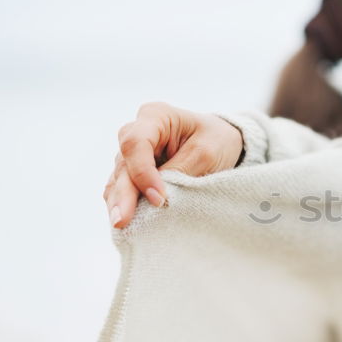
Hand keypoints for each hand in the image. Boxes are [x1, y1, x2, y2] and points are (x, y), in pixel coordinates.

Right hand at [104, 102, 243, 227]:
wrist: (223, 143)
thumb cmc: (217, 140)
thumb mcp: (206, 152)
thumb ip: (180, 170)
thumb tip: (154, 197)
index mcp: (155, 116)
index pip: (136, 143)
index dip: (143, 173)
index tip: (159, 199)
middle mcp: (138, 132)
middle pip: (123, 164)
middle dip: (123, 194)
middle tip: (123, 220)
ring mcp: (133, 154)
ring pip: (118, 179)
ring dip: (119, 203)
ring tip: (121, 225)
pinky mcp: (134, 173)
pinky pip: (122, 190)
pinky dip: (124, 205)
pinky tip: (127, 224)